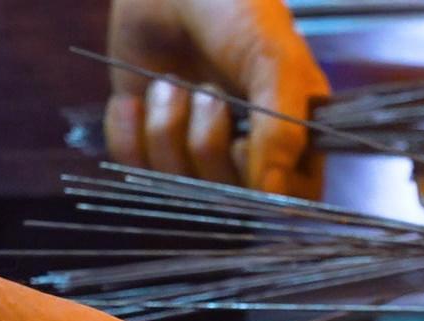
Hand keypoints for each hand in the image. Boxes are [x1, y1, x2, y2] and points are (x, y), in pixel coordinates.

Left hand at [103, 0, 328, 196]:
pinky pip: (136, 165)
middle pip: (226, 197)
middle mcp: (249, 150)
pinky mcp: (150, 135)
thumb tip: (271, 192)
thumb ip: (282, 130)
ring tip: (171, 83)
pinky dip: (129, 132)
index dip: (261, 185)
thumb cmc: (238, 10)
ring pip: (177, 182)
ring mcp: (197, 146)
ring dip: (167, 127)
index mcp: (295, 137)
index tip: (245, 139)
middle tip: (208, 92)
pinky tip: (137, 98)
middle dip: (206, 143)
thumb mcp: (275, 63)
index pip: (287, 199)